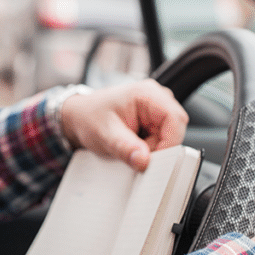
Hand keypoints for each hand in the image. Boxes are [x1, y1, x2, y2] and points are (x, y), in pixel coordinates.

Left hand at [60, 79, 188, 170]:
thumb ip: (125, 148)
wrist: (78, 117)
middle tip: (138, 155)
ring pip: (169, 136)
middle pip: (175, 128)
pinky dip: (149, 147)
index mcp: (147, 93)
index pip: (175, 119)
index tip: (153, 160)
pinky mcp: (154, 119)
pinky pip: (161, 138)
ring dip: (153, 148)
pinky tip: (133, 145)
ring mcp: (156, 108)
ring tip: (130, 147)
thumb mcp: (105, 134)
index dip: (169, 143)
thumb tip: (143, 161)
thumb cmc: (89, 118)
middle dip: (159, 147)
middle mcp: (156, 97)